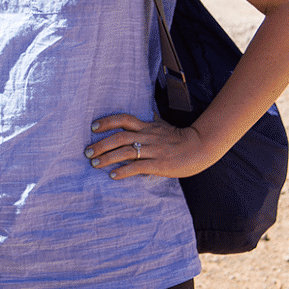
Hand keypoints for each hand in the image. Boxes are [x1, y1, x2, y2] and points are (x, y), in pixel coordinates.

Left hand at [83, 111, 211, 179]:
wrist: (200, 147)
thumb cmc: (181, 138)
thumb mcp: (164, 125)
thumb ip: (152, 121)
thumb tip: (147, 113)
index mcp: (148, 126)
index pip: (124, 119)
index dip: (107, 122)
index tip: (93, 127)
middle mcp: (148, 136)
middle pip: (119, 137)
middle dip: (100, 145)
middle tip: (87, 152)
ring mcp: (153, 150)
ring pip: (125, 152)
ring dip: (107, 158)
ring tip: (95, 164)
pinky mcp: (159, 164)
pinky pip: (137, 167)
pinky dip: (123, 171)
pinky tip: (113, 175)